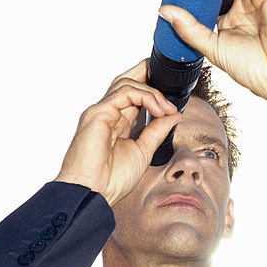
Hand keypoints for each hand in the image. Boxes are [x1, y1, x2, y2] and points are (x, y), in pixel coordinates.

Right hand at [53, 59, 181, 206]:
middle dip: (147, 73)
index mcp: (116, 122)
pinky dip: (145, 96)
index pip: (132, 95)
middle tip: (169, 77)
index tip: (171, 94)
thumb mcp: (143, 151)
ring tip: (167, 108)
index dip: (150, 87)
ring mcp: (101, 111)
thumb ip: (157, 131)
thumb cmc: (110, 179)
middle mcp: (107, 113)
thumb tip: (175, 114)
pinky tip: (158, 109)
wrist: (92, 193)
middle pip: (126, 81)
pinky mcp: (98, 113)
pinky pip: (124, 92)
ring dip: (152, 91)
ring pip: (127, 84)